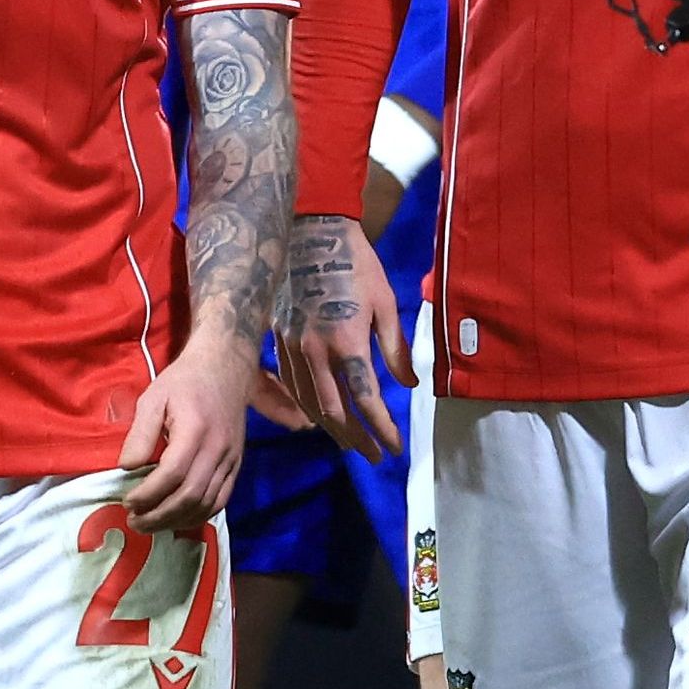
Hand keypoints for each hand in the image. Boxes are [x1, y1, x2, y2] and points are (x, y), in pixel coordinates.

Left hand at [120, 326, 258, 533]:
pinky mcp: (236, 466)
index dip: (147, 494)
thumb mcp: (154, 398)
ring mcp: (230, 460)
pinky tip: (177, 518)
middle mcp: (217, 449)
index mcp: (195, 430)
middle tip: (134, 521)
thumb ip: (140, 433)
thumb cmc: (184, 382)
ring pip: (207, 504)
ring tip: (151, 524)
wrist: (225, 369)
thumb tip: (127, 468)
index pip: (172, 474)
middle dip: (159, 515)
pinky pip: (221, 501)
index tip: (127, 501)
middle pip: (190, 496)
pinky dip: (198, 516)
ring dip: (177, 520)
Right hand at [277, 213, 412, 459]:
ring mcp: (292, 347)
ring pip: (308, 404)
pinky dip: (308, 408)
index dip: (382, 427)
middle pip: (334, 412)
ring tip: (353, 443)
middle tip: (376, 455)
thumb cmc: (356, 265)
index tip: (396, 446)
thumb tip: (410, 385)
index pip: (365, 399)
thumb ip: (395, 349)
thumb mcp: (385, 303)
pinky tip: (322, 417)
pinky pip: (293, 387)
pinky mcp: (278, 341)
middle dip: (357, 439)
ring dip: (332, 430)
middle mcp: (315, 351)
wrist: (311, 233)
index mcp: (346, 341)